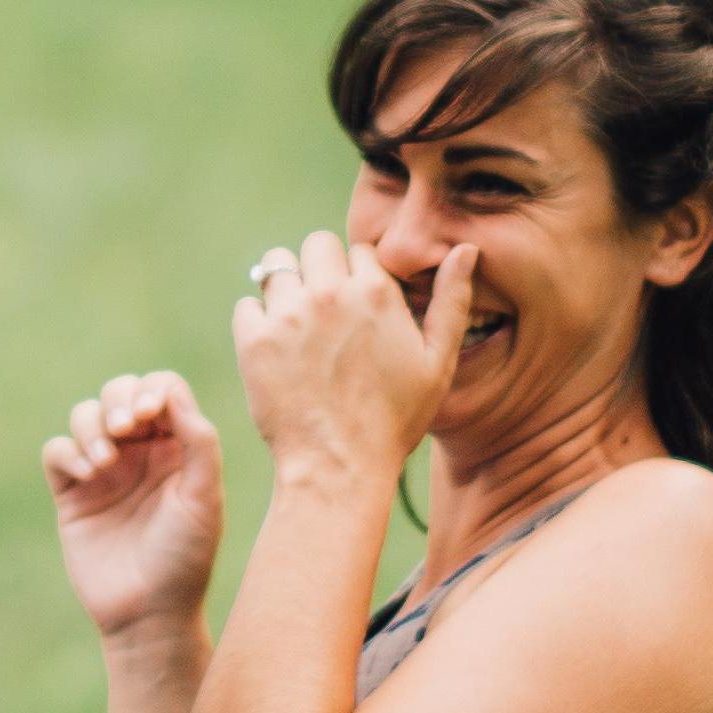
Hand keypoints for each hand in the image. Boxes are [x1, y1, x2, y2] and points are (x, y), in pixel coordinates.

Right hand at [42, 370, 224, 639]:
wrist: (147, 614)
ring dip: (91, 426)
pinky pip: (56, 451)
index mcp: (178, 448)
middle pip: (120, 391)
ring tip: (103, 462)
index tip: (150, 416)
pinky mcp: (72, 493)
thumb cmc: (185, 559)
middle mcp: (141, 453)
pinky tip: (87, 475)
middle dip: (119, 399)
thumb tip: (171, 394)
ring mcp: (104, 471)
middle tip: (126, 429)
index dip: (153, 391)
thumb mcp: (205, 499)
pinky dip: (67, 452)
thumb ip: (199, 442)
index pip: (164, 391)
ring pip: (85, 415)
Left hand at [233, 233, 477, 486]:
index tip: (357, 309)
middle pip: (316, 245)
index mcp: (376, 291)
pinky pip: (246, 306)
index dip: (359, 277)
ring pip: (276, 267)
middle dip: (320, 270)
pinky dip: (256, 322)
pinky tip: (274, 349)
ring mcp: (288, 315)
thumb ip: (453, 301)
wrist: (340, 466)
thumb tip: (466, 250)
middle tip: (324, 312)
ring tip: (296, 326)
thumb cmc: (395, 420)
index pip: (359, 251)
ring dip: (285, 289)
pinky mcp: (254, 341)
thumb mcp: (438, 362)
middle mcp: (330, 293)